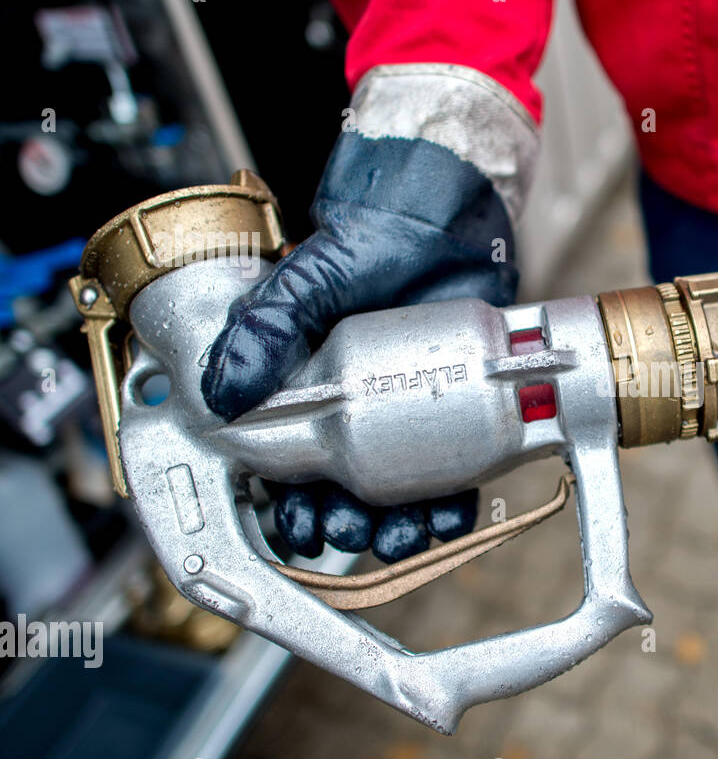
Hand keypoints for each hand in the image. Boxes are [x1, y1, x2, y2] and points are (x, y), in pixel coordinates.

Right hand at [202, 123, 518, 561]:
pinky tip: (447, 518)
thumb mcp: (303, 283)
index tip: (300, 528)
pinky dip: (450, 501)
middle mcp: (356, 407)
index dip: (292, 504)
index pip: (291, 463)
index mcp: (307, 387)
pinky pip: (453, 467)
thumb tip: (222, 392)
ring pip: (398, 489)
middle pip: (345, 488)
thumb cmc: (367, 243)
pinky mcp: (455, 405)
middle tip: (349, 535)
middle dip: (346, 524)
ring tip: (402, 539)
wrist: (441, 219)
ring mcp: (406, 410)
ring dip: (397, 527)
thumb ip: (263, 330)